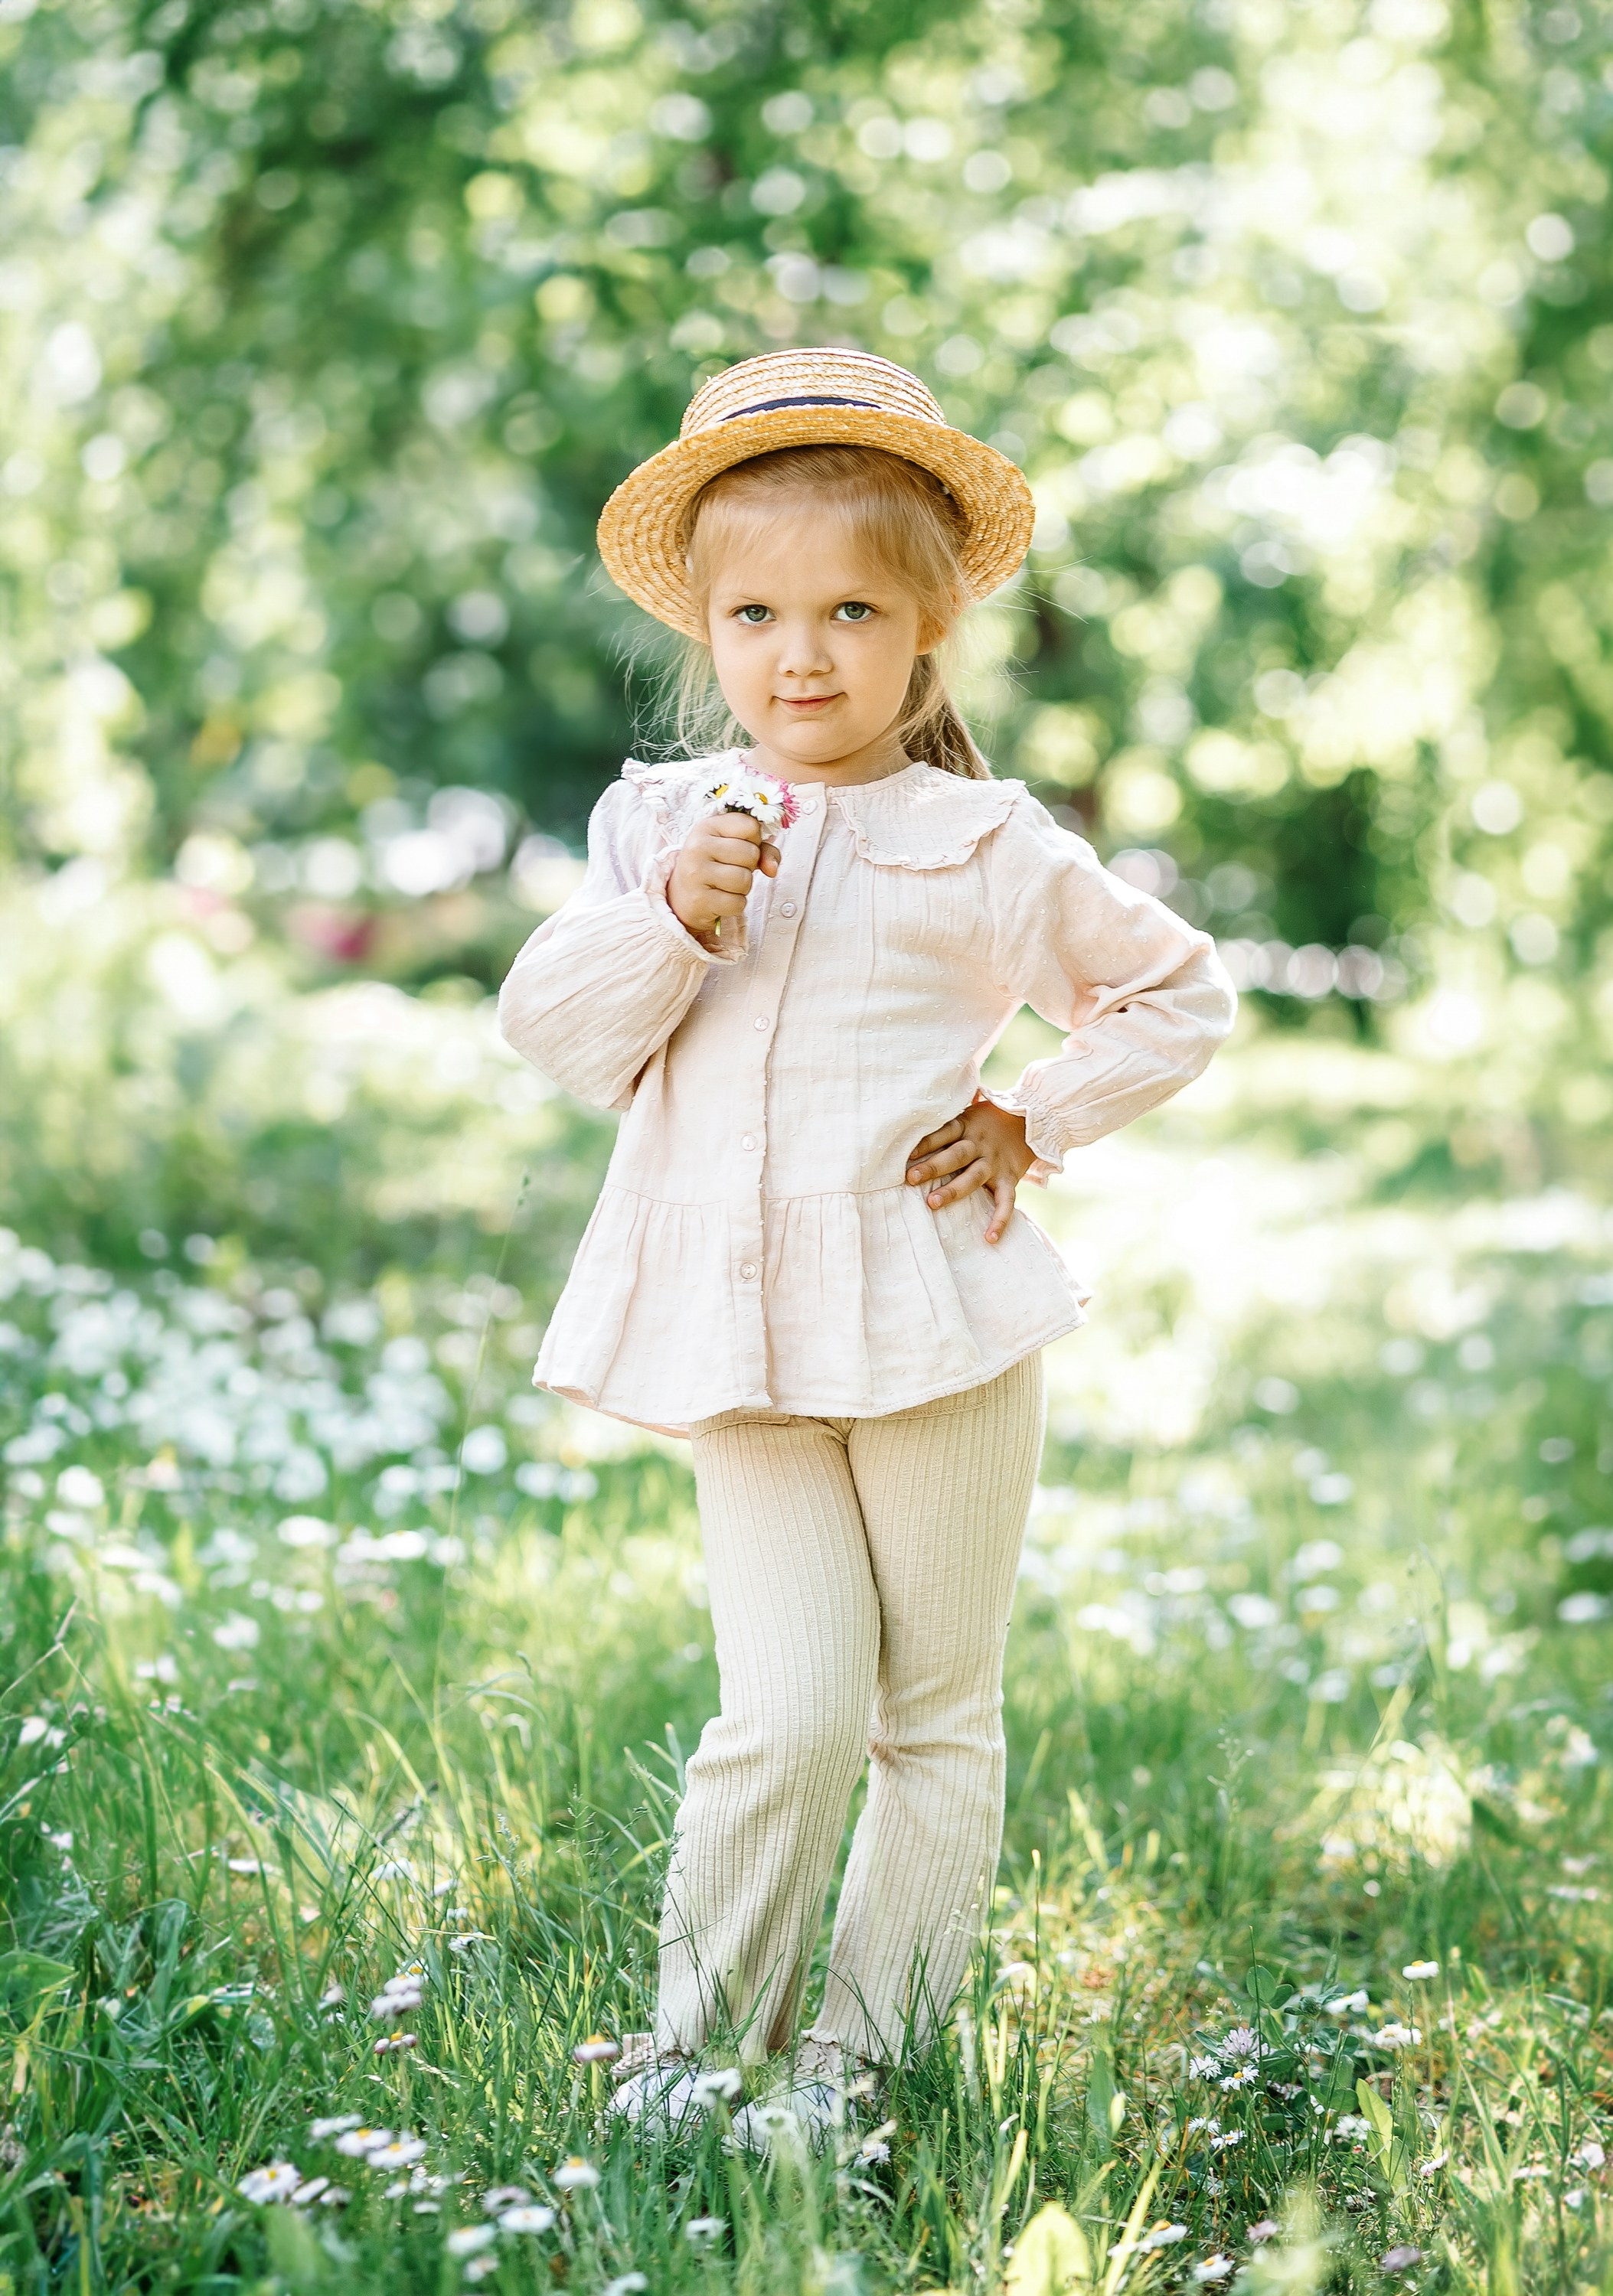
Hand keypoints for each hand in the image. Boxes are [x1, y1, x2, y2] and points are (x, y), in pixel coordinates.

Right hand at [667, 811, 780, 944]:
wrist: (682, 896)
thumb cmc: (715, 866)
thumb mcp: (734, 847)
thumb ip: (763, 849)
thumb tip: (772, 869)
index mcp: (707, 826)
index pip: (750, 825)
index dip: (754, 840)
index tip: (739, 847)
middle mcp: (698, 846)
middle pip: (750, 854)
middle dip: (749, 866)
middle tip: (731, 869)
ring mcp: (696, 873)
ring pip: (745, 880)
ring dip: (743, 887)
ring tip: (726, 885)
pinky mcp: (699, 900)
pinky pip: (738, 903)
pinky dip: (735, 905)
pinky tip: (721, 899)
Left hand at [905, 1098, 1033, 1245]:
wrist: (1028, 1122)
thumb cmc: (985, 1121)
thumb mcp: (967, 1115)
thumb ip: (945, 1127)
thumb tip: (907, 1135)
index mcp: (967, 1126)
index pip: (944, 1132)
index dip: (926, 1142)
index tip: (907, 1153)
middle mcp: (980, 1145)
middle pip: (956, 1155)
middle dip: (934, 1167)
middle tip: (911, 1178)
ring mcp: (995, 1163)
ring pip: (973, 1177)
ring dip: (954, 1190)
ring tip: (933, 1203)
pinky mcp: (1009, 1179)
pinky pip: (1006, 1201)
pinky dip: (1000, 1219)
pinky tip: (990, 1237)